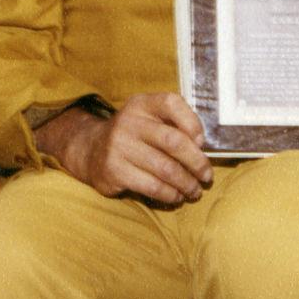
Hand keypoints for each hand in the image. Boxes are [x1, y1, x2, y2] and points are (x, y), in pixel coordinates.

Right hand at [35, 92, 211, 206]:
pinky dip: (171, 195)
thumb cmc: (134, 136)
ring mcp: (119, 146)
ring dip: (187, 184)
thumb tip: (203, 147)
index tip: (202, 142)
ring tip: (194, 190)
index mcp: (141, 104)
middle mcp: (129, 121)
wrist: (91, 149)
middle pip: (173, 142)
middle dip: (197, 162)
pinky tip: (176, 196)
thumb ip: (173, 124)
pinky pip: (153, 186)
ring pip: (166, 169)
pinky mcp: (115, 170)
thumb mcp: (148, 118)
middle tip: (207, 176)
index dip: (192, 122)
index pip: (171, 102)